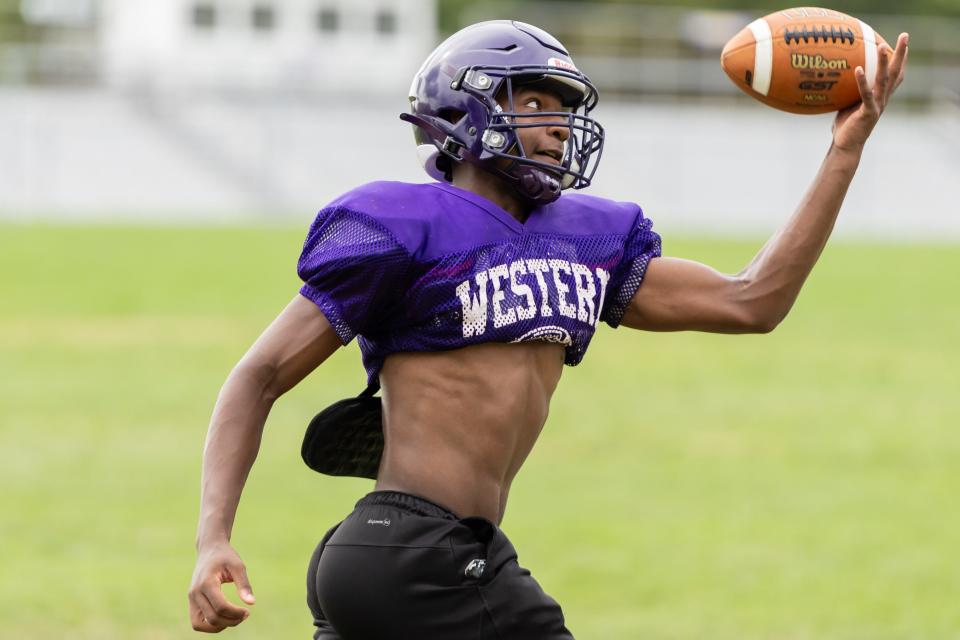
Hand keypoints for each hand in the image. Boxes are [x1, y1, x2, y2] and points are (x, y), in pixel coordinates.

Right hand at [188, 543, 255, 632]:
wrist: (209, 549)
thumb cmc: (225, 556)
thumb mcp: (238, 566)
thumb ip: (244, 584)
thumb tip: (251, 603)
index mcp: (206, 582)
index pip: (220, 607)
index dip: (236, 613)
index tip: (248, 611)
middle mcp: (195, 592)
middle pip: (212, 618)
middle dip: (231, 621)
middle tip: (245, 615)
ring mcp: (191, 598)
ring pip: (199, 625)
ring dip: (218, 627)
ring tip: (234, 619)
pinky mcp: (192, 602)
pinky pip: (197, 622)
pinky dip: (210, 625)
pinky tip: (225, 617)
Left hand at [832, 32, 908, 152]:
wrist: (846, 146)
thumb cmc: (846, 125)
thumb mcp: (848, 104)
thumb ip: (849, 90)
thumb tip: (836, 75)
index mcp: (881, 96)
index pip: (895, 75)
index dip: (901, 59)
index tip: (904, 43)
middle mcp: (883, 99)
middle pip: (896, 72)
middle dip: (901, 53)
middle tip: (905, 35)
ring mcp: (878, 105)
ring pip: (884, 80)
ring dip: (884, 62)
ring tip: (882, 46)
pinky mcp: (868, 112)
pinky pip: (866, 94)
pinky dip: (862, 81)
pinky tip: (858, 68)